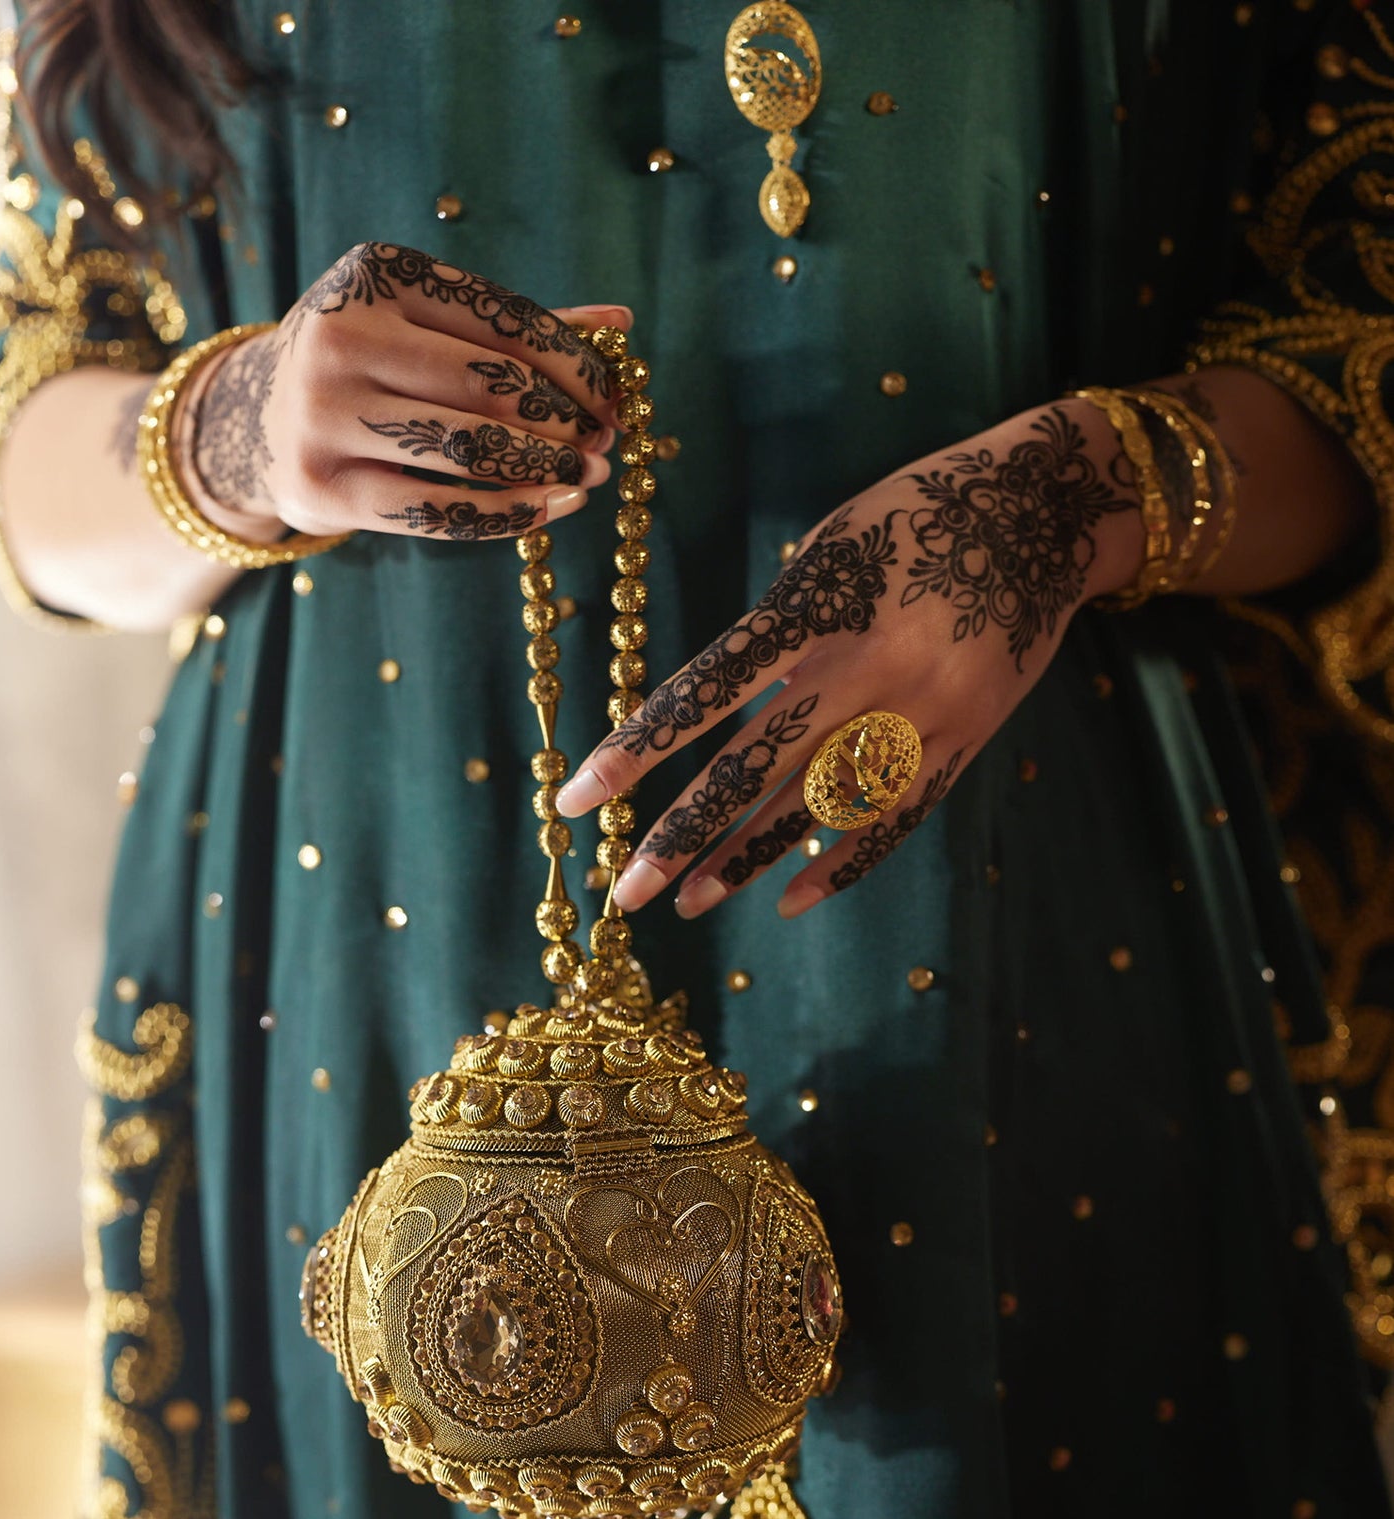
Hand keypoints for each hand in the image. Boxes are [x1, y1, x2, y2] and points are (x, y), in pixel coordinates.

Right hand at [179, 242, 631, 543]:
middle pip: (486, 385)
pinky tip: (547, 510)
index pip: (501, 320)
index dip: (571, 365)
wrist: (256, 419)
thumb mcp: (425, 321)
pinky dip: (505, 515)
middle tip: (603, 445)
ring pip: (467, 450)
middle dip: (561, 420)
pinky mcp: (325, 489)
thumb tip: (620, 324)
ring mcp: (326, 415)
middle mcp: (342, 337)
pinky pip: (438, 511)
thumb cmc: (368, 362)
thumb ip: (515, 324)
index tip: (611, 399)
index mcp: (375, 274)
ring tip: (585, 478)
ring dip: (543, 469)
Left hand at [556, 400, 1142, 916]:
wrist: (1046, 510)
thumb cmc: (915, 516)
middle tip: (628, 892)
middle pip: (755, 766)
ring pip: (818, 804)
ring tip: (692, 902)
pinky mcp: (967, 737)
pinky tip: (790, 899)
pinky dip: (841, 861)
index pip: (706, 693)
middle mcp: (866, 665)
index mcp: (818, 607)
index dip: (637, 750)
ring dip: (747, 859)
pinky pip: (894, 816)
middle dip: (683, 835)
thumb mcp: (829, 548)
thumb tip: (720, 715)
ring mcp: (923, 709)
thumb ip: (778, 628)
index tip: (579, 799)